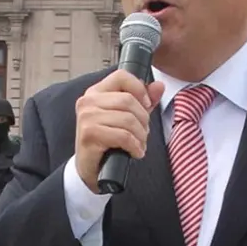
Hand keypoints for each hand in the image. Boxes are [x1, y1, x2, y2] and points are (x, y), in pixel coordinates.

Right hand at [74, 69, 164, 192]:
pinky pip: (123, 136)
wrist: (90, 169)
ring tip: (139, 144)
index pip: (122, 76)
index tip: (146, 105)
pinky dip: (135, 146)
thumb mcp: (127, 117)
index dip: (139, 89)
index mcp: (96, 92)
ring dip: (140, 136)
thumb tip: (159, 86)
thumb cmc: (107, 142)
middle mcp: (88, 101)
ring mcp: (87, 117)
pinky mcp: (89, 134)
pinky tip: (135, 152)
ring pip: (128, 119)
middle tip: (143, 133)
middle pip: (128, 100)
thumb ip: (143, 101)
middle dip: (143, 119)